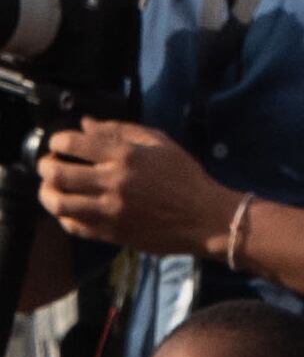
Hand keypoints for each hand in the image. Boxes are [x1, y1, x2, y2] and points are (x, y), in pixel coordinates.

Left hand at [38, 119, 234, 258]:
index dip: (57, 141)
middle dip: (46, 166)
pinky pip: (73, 226)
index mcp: (126, 156)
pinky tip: (72, 209)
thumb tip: (86, 123)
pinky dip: (64, 216)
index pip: (72, 143)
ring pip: (58, 203)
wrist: (205, 218)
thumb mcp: (161, 144)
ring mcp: (110, 210)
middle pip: (57, 173)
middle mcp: (114, 182)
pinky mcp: (111, 233)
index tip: (60, 145)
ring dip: (47, 193)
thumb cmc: (186, 178)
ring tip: (53, 188)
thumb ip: (122, 130)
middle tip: (51, 165)